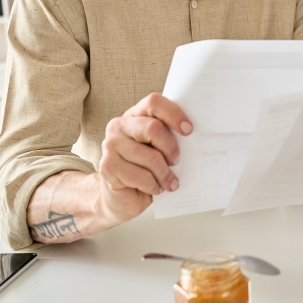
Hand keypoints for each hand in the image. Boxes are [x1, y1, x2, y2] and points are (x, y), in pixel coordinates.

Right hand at [96, 93, 192, 224]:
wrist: (121, 199)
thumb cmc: (146, 170)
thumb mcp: (159, 149)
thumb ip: (169, 137)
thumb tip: (195, 136)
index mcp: (135, 115)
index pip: (154, 103)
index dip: (173, 114)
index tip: (189, 130)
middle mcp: (119, 126)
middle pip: (153, 128)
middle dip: (171, 148)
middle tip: (176, 161)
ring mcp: (110, 145)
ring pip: (150, 157)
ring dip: (165, 174)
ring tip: (169, 182)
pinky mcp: (107, 167)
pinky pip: (141, 176)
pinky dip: (154, 186)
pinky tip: (155, 188)